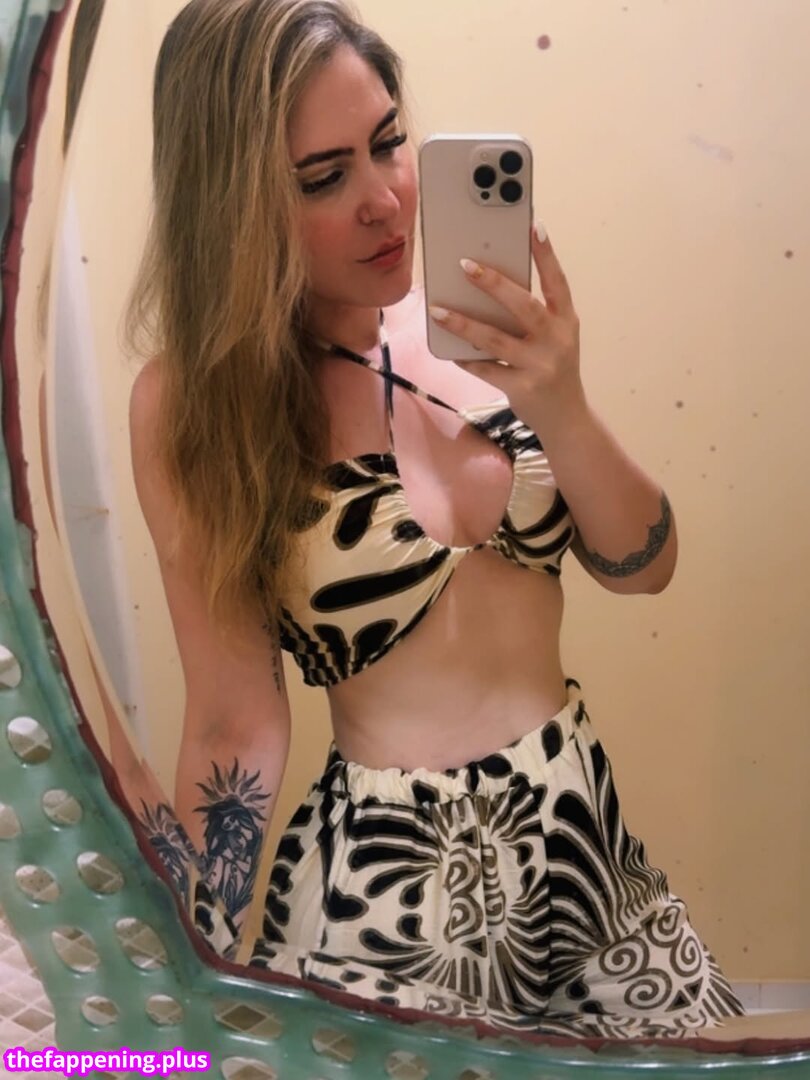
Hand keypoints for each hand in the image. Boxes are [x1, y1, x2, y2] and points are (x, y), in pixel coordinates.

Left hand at [429, 224, 584, 431]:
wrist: (566, 418)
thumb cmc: (552, 368)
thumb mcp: (554, 339)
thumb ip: (532, 316)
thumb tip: (488, 287)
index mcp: (567, 322)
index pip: (557, 282)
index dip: (546, 254)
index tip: (534, 224)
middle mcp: (557, 341)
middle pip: (523, 306)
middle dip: (493, 283)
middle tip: (465, 264)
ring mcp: (540, 366)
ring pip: (495, 339)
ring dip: (463, 324)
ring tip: (437, 309)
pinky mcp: (522, 388)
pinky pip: (485, 369)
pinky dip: (465, 358)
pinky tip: (449, 349)